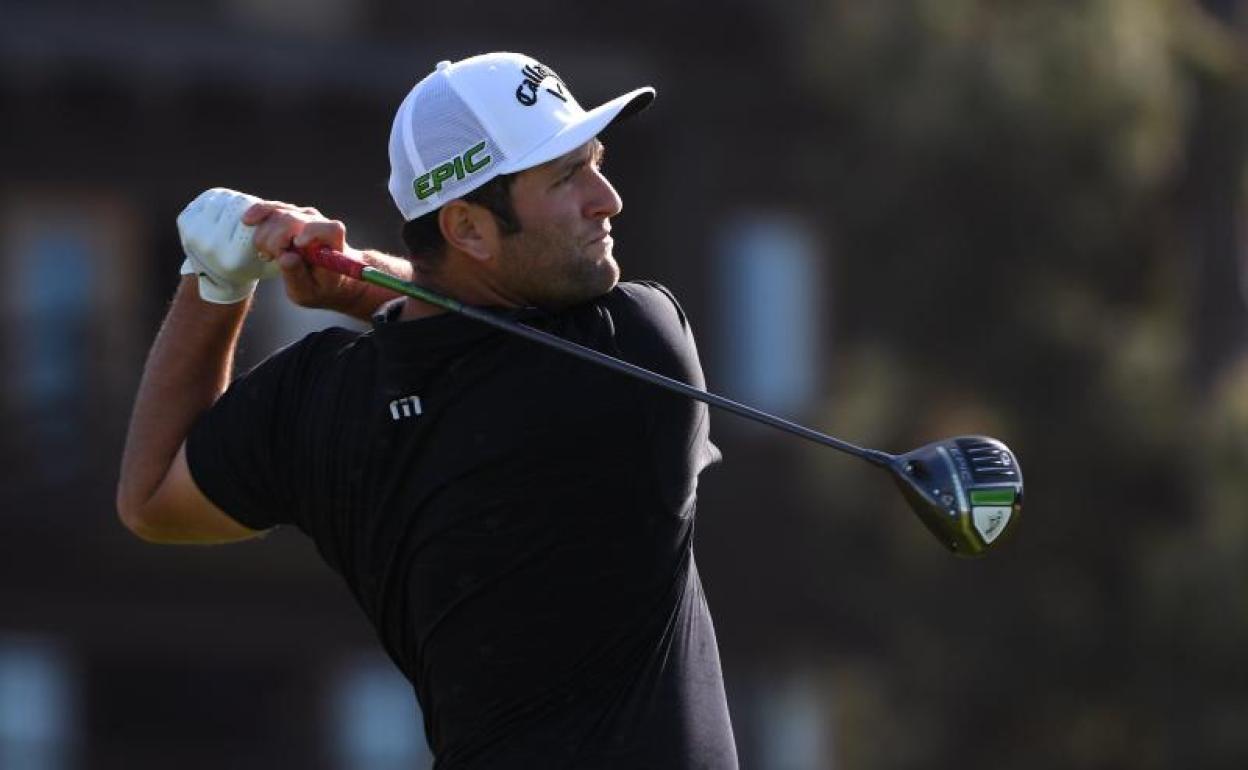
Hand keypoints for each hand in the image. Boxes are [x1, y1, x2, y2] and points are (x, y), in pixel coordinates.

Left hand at [177, 188, 280, 303]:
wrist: (217, 277)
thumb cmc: (253, 267)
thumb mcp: (275, 264)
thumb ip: (287, 250)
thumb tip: (301, 238)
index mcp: (233, 258)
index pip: (256, 220)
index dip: (267, 215)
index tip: (271, 221)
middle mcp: (210, 246)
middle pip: (239, 204)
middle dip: (252, 206)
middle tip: (257, 215)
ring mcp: (194, 233)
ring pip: (225, 197)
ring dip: (237, 200)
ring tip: (244, 211)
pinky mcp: (184, 221)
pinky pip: (210, 197)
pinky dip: (222, 199)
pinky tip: (227, 210)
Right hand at [242, 201, 367, 312]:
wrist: (325, 276)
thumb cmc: (318, 286)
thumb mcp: (307, 292)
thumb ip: (297, 276)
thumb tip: (286, 257)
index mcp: (332, 243)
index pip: (328, 229)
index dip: (311, 232)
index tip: (298, 244)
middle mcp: (320, 223)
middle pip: (293, 220)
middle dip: (275, 239)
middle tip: (269, 258)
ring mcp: (304, 215)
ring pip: (279, 213)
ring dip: (264, 234)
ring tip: (267, 254)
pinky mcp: (291, 212)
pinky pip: (272, 208)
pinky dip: (259, 213)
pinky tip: (247, 221)